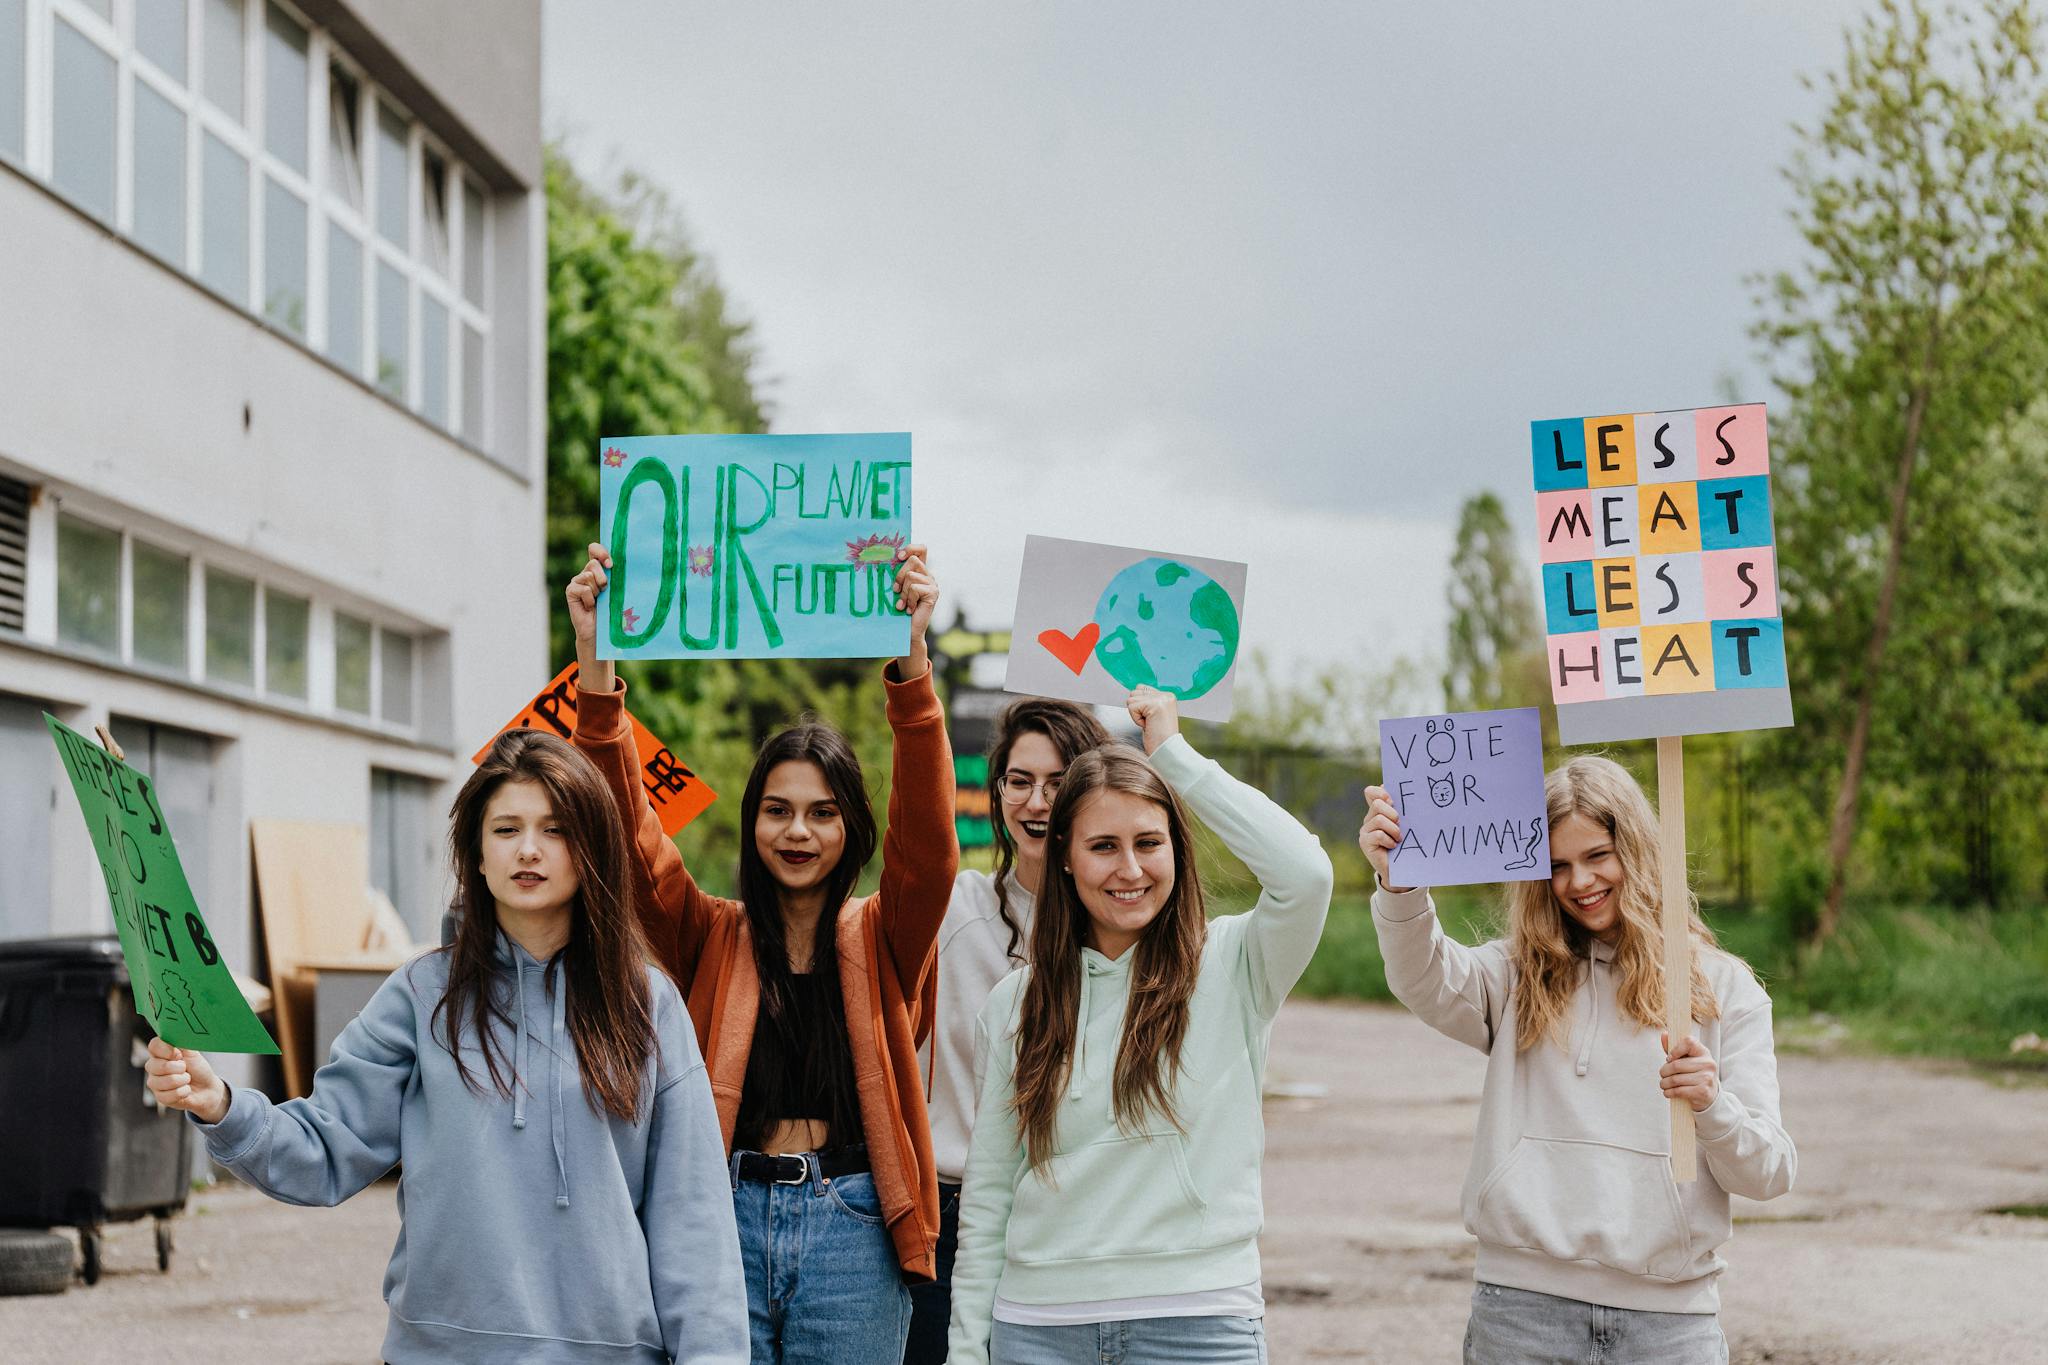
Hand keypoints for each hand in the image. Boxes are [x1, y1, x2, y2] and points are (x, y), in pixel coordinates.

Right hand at [145, 1037, 228, 1124]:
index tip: (178, 1054)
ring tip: (187, 1079)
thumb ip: (182, 1041)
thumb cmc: (198, 1067)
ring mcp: (155, 1082)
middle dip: (177, 1068)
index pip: (153, 1045)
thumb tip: (178, 1027)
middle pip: (154, 1065)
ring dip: (182, 1080)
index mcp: (161, 1052)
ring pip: (162, 1082)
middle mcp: (154, 1067)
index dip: (165, 1050)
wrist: (207, 1088)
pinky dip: (183, 1092)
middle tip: (185, 1068)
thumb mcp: (192, 1052)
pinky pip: (168, 1095)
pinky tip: (186, 1089)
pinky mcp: (159, 1097)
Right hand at [565, 542, 617, 693]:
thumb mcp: (617, 591)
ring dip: (598, 590)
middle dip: (603, 576)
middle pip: (593, 563)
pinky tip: (590, 607)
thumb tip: (624, 563)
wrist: (600, 632)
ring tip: (598, 601)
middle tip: (606, 590)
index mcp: (598, 569)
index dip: (601, 552)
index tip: (611, 564)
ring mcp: (577, 581)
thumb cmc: (613, 611)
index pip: (595, 549)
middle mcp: (586, 573)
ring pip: (588, 575)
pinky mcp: (571, 591)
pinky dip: (590, 599)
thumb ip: (617, 576)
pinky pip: (583, 588)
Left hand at [893, 544, 937, 675]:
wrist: (906, 632)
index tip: (898, 556)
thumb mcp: (895, 588)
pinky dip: (908, 599)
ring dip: (903, 592)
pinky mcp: (933, 594)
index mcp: (920, 571)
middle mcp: (928, 576)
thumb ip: (896, 574)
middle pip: (913, 561)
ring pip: (911, 576)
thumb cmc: (897, 610)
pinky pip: (915, 588)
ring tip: (903, 604)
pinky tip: (909, 609)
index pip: (921, 549)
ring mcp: (933, 585)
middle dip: (899, 575)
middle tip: (896, 590)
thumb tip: (883, 558)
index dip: (911, 548)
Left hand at [1126, 686, 1178, 754]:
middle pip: (1134, 692)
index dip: (1139, 706)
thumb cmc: (1158, 738)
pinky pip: (1132, 707)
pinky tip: (1148, 725)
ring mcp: (1161, 698)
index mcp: (1167, 696)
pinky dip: (1136, 719)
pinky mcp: (1155, 704)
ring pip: (1131, 699)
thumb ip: (1147, 701)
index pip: (1141, 688)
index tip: (1151, 719)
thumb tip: (1133, 693)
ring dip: (1136, 715)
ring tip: (1149, 724)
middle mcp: (1166, 695)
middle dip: (1137, 710)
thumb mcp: (1154, 715)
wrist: (1166, 750)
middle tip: (1150, 722)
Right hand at [1357, 785, 1413, 892]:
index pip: (1371, 792)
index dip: (1381, 792)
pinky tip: (1393, 846)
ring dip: (1394, 829)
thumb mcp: (1406, 824)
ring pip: (1379, 819)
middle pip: (1377, 803)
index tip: (1393, 800)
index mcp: (1378, 810)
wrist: (1401, 867)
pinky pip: (1378, 834)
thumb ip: (1403, 811)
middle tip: (1400, 823)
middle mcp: (1369, 818)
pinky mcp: (1365, 842)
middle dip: (1392, 813)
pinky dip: (1389, 840)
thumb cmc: (1407, 843)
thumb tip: (1409, 795)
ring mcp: (1365, 830)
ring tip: (1399, 838)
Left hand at [1659, 1031, 1719, 1111]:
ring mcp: (1707, 1078)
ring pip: (1676, 1079)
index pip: (1688, 1042)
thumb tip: (1664, 1034)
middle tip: (1662, 1074)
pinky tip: (1668, 1092)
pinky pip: (1679, 1091)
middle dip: (1664, 1071)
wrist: (1709, 1094)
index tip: (1669, 1059)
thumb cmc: (1694, 1074)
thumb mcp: (1687, 1059)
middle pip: (1676, 1064)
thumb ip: (1674, 1048)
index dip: (1675, 1049)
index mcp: (1703, 1052)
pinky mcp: (1703, 1092)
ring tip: (1664, 1084)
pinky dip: (1669, 1092)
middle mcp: (1708, 1063)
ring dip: (1665, 1083)